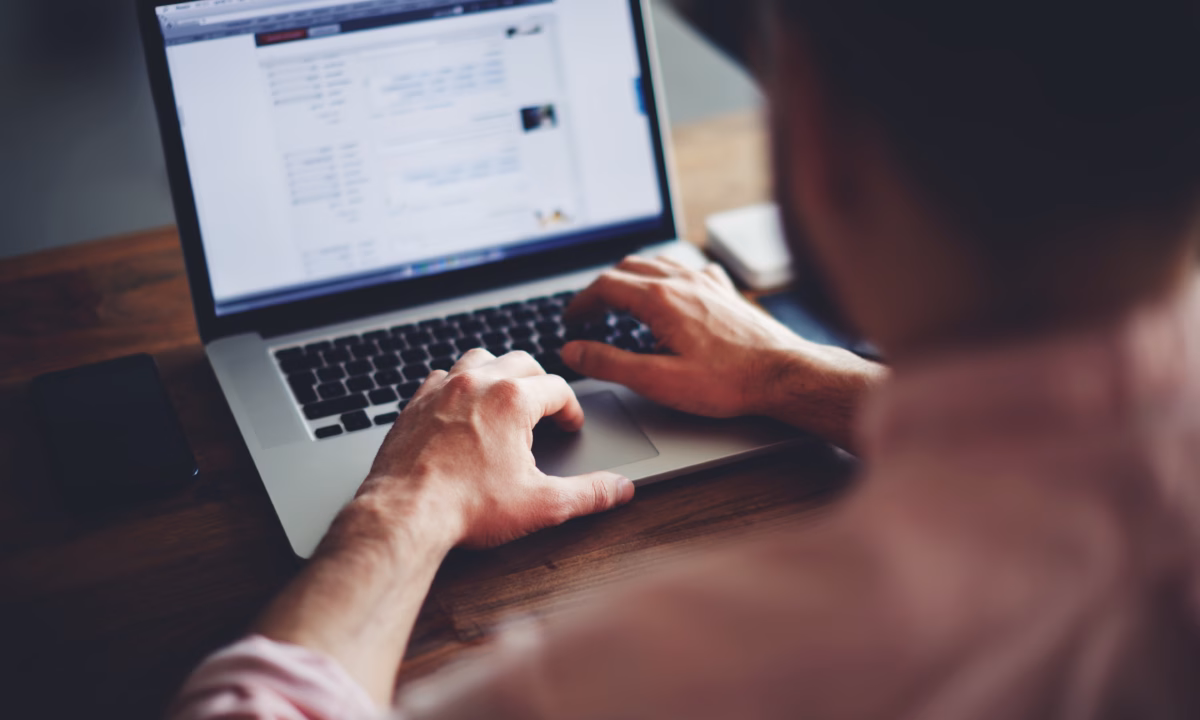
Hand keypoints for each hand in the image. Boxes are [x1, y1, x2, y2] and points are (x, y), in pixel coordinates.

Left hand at [359, 349, 634, 549]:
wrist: (405, 515)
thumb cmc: (467, 507)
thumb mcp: (541, 503)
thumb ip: (588, 493)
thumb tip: (620, 489)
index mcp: (513, 400)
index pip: (557, 388)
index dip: (571, 409)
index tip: (570, 426)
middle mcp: (477, 383)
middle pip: (522, 362)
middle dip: (540, 382)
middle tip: (546, 409)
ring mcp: (442, 390)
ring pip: (479, 358)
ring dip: (498, 372)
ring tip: (506, 397)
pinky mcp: (414, 404)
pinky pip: (441, 377)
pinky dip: (457, 385)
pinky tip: (460, 408)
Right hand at [562, 256, 884, 450]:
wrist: (783, 373)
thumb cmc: (727, 381)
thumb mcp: (658, 380)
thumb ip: (610, 363)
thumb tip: (574, 351)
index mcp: (660, 299)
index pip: (604, 286)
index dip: (580, 302)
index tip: (571, 319)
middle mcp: (682, 280)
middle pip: (627, 268)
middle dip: (602, 288)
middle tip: (590, 312)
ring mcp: (706, 281)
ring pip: (657, 263)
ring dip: (631, 277)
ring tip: (620, 299)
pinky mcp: (725, 290)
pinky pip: (688, 268)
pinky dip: (666, 275)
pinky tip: (671, 291)